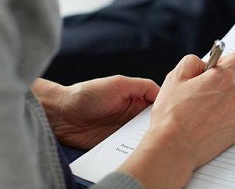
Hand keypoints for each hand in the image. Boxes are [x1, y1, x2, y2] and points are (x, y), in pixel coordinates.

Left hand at [33, 76, 158, 148]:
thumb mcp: (118, 83)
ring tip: (153, 142)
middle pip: (152, 122)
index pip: (157, 103)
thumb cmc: (86, 94)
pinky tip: (138, 151)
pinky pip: (128, 149)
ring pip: (142, 136)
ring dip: (146, 139)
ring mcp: (122, 130)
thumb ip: (141, 86)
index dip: (165, 108)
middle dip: (158, 126)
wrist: (61, 114)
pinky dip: (134, 150)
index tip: (173, 114)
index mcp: (134, 97)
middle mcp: (130, 114)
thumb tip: (162, 92)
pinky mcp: (114, 144)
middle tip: (165, 131)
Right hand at [118, 53, 234, 187]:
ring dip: (223, 101)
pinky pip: (234, 118)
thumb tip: (203, 63)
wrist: (174, 147)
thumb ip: (192, 62)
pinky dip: (223, 118)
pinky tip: (205, 124)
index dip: (227, 61)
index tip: (216, 68)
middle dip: (223, 82)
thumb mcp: (175, 77)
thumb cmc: (172, 114)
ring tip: (201, 111)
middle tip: (202, 91)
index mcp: (222, 78)